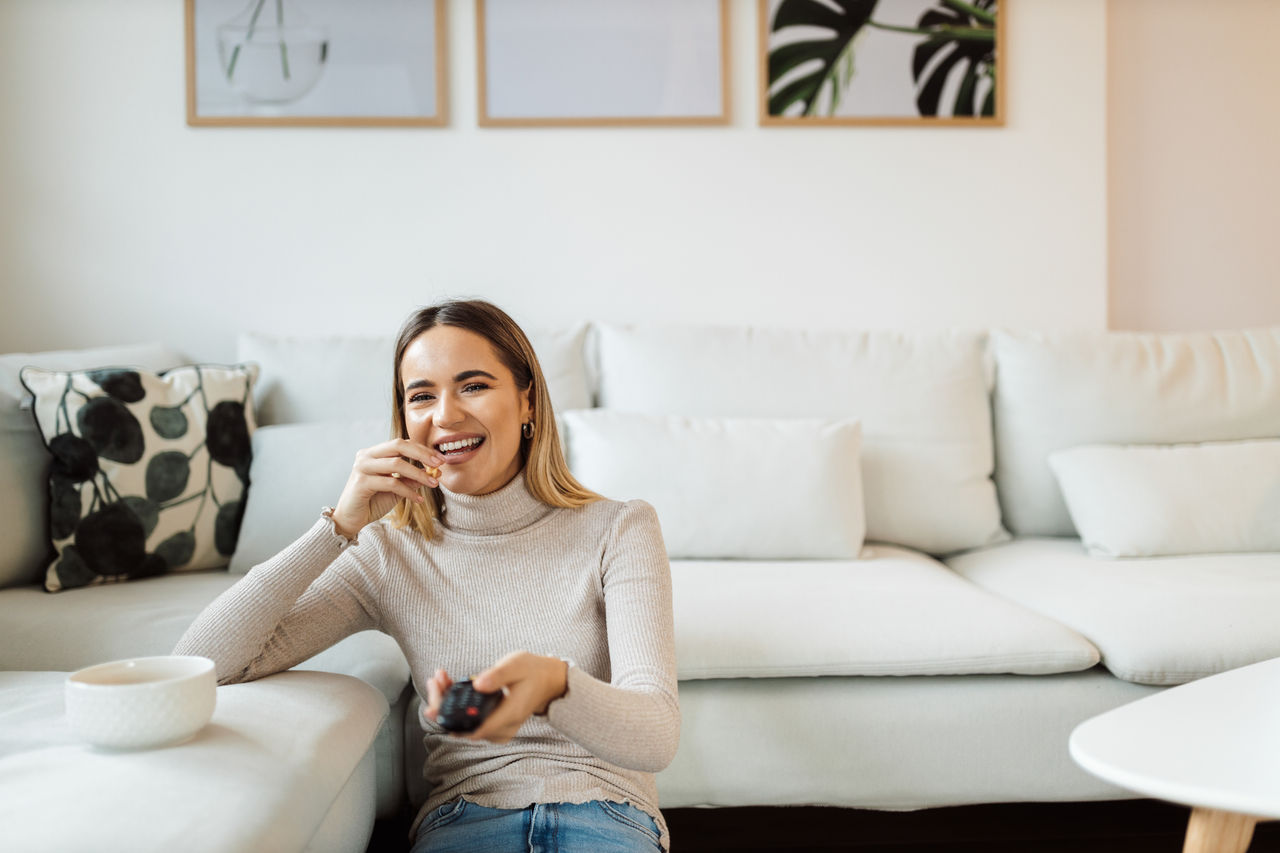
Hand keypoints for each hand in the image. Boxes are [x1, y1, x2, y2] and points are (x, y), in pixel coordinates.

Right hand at [330, 438, 443, 539]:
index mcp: (374, 453)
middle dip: (422, 454)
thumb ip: (411, 479)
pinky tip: (419, 499)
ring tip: (434, 483)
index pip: (401, 443)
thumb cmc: (373, 502)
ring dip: (419, 474)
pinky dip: (408, 491)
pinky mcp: (361, 483)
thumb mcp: (397, 489)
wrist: (351, 520)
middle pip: (398, 446)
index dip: (422, 449)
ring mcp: (362, 468)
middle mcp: (366, 456)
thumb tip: (434, 472)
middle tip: (439, 464)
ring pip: (397, 464)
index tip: (440, 458)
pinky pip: (391, 483)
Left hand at [424, 652, 567, 743]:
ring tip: (440, 678)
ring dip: (448, 703)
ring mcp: (497, 729)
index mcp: (509, 716)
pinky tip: (449, 686)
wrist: (547, 680)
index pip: (474, 729)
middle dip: (443, 705)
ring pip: (464, 725)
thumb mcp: (516, 665)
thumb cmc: (532, 671)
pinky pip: (469, 721)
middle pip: (463, 728)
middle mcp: (502, 729)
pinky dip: (456, 705)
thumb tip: (477, 684)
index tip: (432, 706)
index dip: (450, 720)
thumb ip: (497, 675)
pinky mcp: (493, 725)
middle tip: (435, 680)